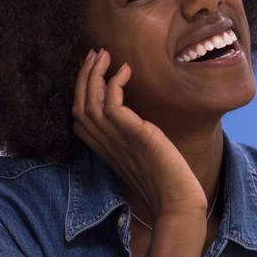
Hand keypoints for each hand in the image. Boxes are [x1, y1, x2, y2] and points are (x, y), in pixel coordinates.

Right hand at [72, 49, 206, 217]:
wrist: (178, 202)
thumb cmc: (167, 182)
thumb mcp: (144, 155)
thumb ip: (134, 140)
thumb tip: (140, 124)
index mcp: (105, 149)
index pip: (79, 118)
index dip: (80, 92)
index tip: (92, 70)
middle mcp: (106, 144)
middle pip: (79, 105)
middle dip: (83, 76)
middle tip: (94, 53)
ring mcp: (117, 140)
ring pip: (89, 102)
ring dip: (94, 74)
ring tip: (104, 54)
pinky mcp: (135, 135)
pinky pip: (112, 105)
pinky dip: (115, 84)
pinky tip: (125, 71)